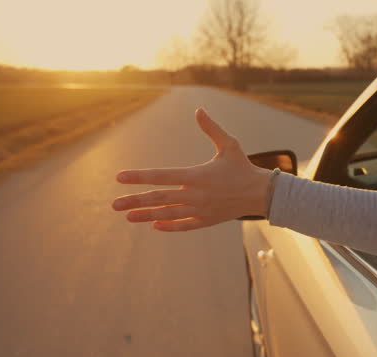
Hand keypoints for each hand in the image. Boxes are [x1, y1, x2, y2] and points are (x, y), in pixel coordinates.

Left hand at [112, 108, 270, 231]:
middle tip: (114, 204)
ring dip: (146, 215)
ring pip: (168, 214)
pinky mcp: (207, 220)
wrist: (261, 194)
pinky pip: (185, 225)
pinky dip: (170, 226)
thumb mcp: (229, 145)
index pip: (162, 176)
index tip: (120, 177)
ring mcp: (200, 210)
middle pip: (159, 199)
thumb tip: (199, 109)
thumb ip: (211, 128)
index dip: (139, 176)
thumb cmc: (243, 167)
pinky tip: (155, 225)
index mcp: (197, 176)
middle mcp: (195, 195)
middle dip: (135, 201)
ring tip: (128, 216)